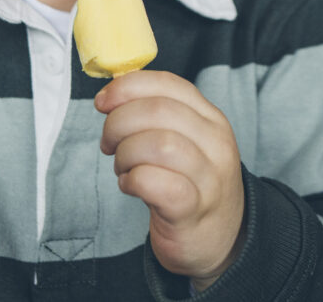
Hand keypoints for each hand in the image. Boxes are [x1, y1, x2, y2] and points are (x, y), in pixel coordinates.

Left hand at [95, 70, 245, 289]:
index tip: (103, 101)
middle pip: (158, 111)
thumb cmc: (191, 183)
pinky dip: (132, 180)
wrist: (220, 238)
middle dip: (118, 122)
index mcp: (211, 118)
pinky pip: (154, 183)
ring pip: (157, 144)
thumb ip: (157, 115)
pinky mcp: (192, 209)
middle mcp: (215, 142)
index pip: (168, 84)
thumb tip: (111, 94)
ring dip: (125, 153)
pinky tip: (130, 186)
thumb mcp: (185, 140)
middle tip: (109, 143)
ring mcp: (208, 176)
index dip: (128, 87)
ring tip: (123, 167)